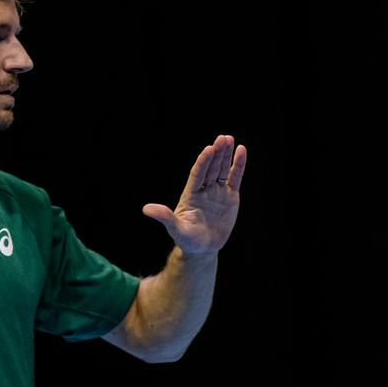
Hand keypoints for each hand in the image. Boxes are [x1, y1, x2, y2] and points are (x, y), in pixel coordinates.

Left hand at [144, 136, 246, 255]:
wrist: (203, 248)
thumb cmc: (187, 239)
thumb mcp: (176, 228)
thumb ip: (165, 217)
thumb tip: (146, 209)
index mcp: (190, 194)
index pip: (197, 174)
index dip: (203, 162)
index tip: (208, 149)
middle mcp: (204, 189)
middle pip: (211, 168)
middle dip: (216, 153)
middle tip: (223, 138)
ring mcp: (217, 191)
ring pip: (222, 169)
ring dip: (226, 155)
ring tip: (230, 139)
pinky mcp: (230, 196)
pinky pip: (235, 178)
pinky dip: (238, 165)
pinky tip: (241, 151)